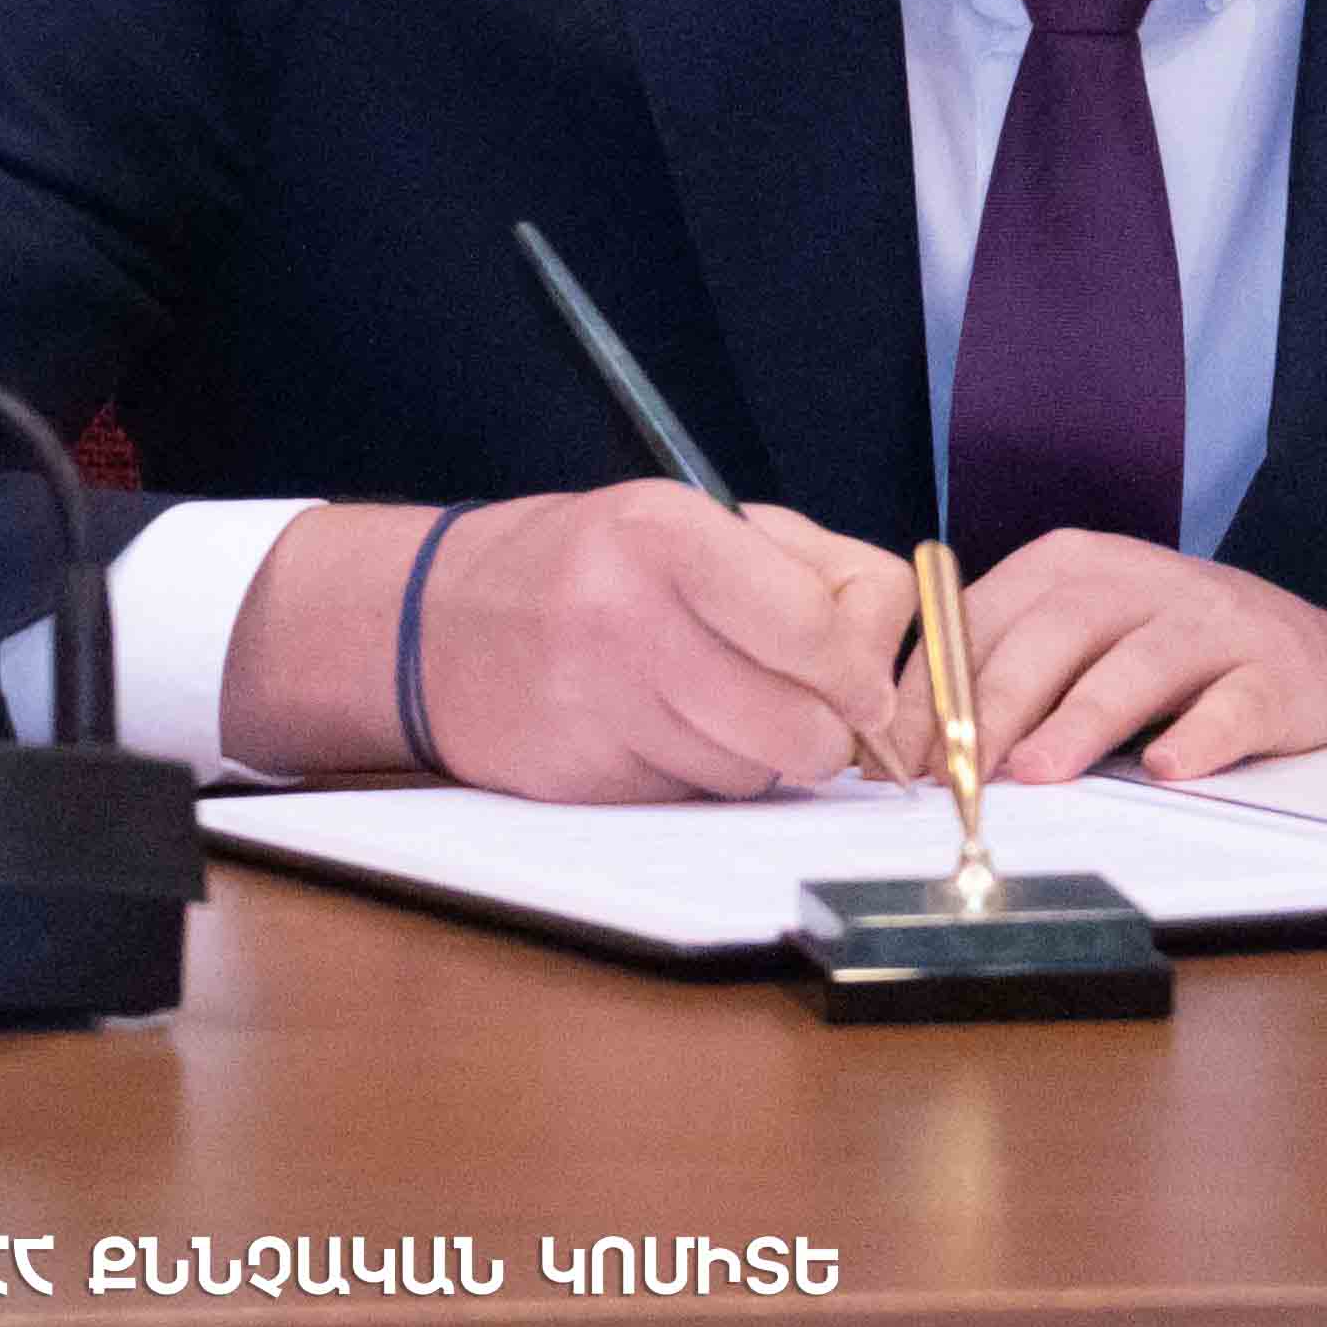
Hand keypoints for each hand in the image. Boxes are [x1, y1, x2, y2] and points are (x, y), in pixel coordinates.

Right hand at [232, 485, 920, 797]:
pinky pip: (688, 800)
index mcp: (672, 534)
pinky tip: (659, 733)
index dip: (862, 670)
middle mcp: (627, 617)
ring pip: (750, 774)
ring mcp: (594, 703)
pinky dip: (697, 779)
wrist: (440, 620)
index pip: (822, 627)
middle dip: (827, 735)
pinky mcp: (574, 776)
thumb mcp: (706, 526)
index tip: (863, 685)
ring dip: (760, 757)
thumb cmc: (604, 565)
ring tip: (719, 706)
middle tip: (816, 717)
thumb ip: (811, 585)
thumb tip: (886, 692)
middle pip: (798, 725)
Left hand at [927, 531, 1326, 782]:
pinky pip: (1235, 703)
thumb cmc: (1168, 659)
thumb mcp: (1078, 640)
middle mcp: (1143, 580)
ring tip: (1038, 775)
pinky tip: (1170, 767)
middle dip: (995, 707)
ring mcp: (1214, 622)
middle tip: (953, 775)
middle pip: (1056, 634)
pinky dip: (1201, 736)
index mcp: (1075, 565)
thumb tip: (907, 752)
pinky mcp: (1276, 672)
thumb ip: (1001, 675)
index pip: (984, 616)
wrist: (1311, 660)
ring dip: (1082, 722)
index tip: (894, 758)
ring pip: (1139, 665)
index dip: (932, 688)